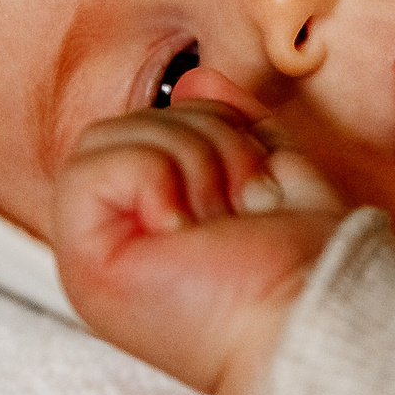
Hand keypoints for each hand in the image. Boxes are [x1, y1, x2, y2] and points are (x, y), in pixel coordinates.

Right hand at [51, 99, 343, 394]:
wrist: (311, 316)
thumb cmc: (306, 264)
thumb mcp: (278, 171)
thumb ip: (236, 126)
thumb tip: (195, 78)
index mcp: (156, 215)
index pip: (160, 123)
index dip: (217, 129)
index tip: (260, 185)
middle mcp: (119, 233)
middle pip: (135, 121)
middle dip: (210, 143)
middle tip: (242, 208)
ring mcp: (93, 252)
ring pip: (111, 136)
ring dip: (191, 164)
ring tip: (219, 222)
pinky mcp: (82, 263)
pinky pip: (89, 168)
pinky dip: (153, 181)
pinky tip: (182, 233)